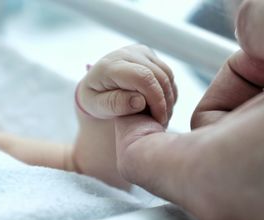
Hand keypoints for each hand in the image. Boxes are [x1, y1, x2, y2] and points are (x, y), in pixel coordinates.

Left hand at [73, 45, 175, 187]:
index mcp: (111, 65)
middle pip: (160, 76)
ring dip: (169, 98)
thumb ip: (114, 104)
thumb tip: (139, 102)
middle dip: (165, 102)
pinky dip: (169, 92)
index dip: (157, 99)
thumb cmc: (94, 99)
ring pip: (168, 75)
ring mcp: (140, 52)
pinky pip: (168, 74)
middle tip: (162, 122)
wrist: (94, 86)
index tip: (159, 119)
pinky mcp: (149, 56)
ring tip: (161, 116)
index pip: (144, 78)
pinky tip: (161, 106)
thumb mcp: (96, 106)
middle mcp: (127, 53)